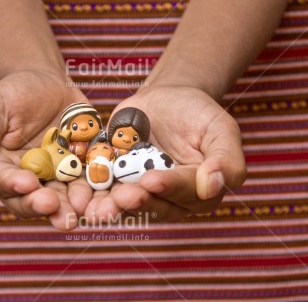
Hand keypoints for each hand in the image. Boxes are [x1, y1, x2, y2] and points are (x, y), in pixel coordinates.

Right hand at [0, 70, 92, 229]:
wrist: (48, 83)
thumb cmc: (12, 95)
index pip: (2, 182)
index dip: (12, 185)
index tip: (26, 183)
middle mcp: (28, 180)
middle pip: (32, 200)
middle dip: (42, 204)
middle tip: (52, 206)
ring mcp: (57, 178)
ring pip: (62, 198)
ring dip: (70, 207)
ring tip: (78, 210)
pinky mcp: (81, 170)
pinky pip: (89, 183)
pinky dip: (95, 190)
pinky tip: (101, 195)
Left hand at [85, 86, 245, 221]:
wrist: (167, 99)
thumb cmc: (198, 114)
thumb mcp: (221, 129)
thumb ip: (226, 160)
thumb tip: (213, 187)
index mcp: (199, 190)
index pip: (186, 192)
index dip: (169, 187)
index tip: (152, 180)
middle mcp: (170, 198)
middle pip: (155, 205)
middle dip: (137, 202)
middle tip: (121, 198)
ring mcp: (142, 191)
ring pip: (128, 204)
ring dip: (112, 207)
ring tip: (98, 208)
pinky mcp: (118, 180)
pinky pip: (106, 190)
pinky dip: (94, 193)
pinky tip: (81, 195)